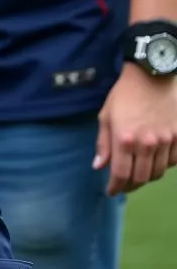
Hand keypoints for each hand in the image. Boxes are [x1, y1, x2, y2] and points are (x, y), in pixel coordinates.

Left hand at [94, 62, 176, 194]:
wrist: (152, 77)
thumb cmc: (124, 95)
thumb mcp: (106, 116)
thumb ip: (103, 143)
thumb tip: (98, 166)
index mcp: (125, 139)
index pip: (120, 174)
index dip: (115, 186)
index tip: (110, 191)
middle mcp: (147, 145)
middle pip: (141, 178)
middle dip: (130, 185)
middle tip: (123, 184)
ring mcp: (166, 142)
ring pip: (157, 173)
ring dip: (146, 177)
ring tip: (137, 174)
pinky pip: (173, 163)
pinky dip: (163, 167)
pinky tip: (154, 162)